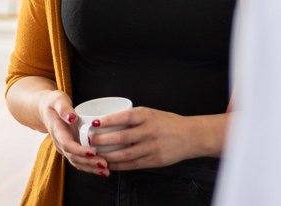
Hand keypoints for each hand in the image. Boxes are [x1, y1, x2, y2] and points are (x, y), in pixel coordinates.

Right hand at [34, 90, 106, 176]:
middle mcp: (60, 143)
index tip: (92, 152)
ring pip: (76, 162)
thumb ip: (64, 108)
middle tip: (104, 164)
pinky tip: (102, 170)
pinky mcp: (70, 150)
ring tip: (106, 171)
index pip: (67, 144)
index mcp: (57, 131)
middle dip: (89, 162)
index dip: (79, 150)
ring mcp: (64, 148)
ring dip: (91, 168)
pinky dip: (90, 167)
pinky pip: (79, 161)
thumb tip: (72, 117)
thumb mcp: (57, 100)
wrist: (46, 110)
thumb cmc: (54, 103)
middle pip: (73, 157)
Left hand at [85, 107, 216, 170]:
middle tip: (89, 141)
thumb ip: (133, 117)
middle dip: (102, 140)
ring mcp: (152, 147)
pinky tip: (110, 165)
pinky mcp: (154, 160)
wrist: (191, 136)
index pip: (124, 117)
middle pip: (121, 138)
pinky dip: (119, 166)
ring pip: (125, 154)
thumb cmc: (168, 123)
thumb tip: (109, 121)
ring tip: (96, 155)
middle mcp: (149, 131)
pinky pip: (133, 165)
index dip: (108, 121)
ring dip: (108, 156)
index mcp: (147, 116)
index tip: (94, 123)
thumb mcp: (151, 113)